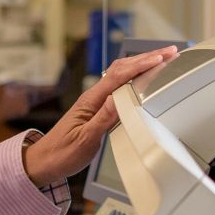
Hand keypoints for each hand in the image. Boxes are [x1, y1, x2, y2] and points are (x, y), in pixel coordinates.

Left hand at [22, 46, 178, 186]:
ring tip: (163, 59)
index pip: (119, 76)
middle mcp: (93, 97)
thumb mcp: (85, 141)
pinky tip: (142, 78)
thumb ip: (102, 119)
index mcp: (90, 101)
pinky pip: (118, 87)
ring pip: (121, 75)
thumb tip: (119, 98)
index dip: (141, 65)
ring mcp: (95, 102)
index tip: (161, 59)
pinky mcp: (97, 109)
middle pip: (122, 69)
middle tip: (170, 52)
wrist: (44, 162)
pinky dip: (134, 78)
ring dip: (142, 64)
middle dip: (147, 58)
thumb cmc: (61, 154)